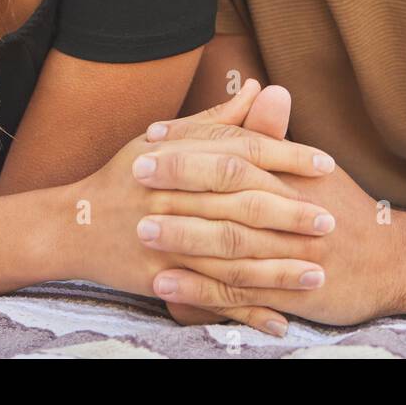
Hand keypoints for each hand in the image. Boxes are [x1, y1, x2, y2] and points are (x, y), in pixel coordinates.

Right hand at [67, 80, 336, 335]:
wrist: (74, 224)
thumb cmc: (127, 174)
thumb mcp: (166, 138)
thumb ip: (218, 119)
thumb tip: (259, 85)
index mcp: (179, 155)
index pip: (242, 152)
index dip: (287, 156)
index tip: (326, 164)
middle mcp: (173, 194)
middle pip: (241, 203)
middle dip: (290, 213)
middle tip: (332, 220)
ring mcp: (165, 239)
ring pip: (230, 255)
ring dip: (278, 267)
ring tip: (319, 272)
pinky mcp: (160, 277)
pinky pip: (210, 297)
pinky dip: (246, 310)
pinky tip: (280, 319)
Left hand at [138, 123, 401, 326]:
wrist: (393, 262)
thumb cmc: (344, 209)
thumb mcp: (313, 169)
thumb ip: (279, 136)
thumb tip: (268, 88)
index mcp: (290, 176)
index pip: (234, 151)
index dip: (191, 145)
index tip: (152, 137)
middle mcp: (290, 211)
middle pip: (228, 192)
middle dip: (179, 183)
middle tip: (134, 175)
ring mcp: (289, 255)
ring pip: (228, 244)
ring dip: (181, 236)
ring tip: (139, 229)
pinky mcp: (289, 294)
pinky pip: (236, 293)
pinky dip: (198, 290)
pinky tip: (164, 285)